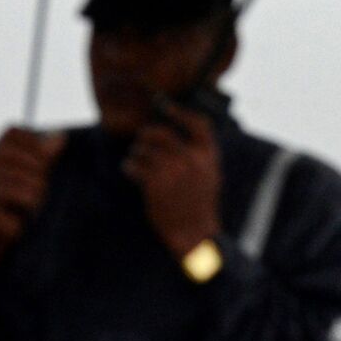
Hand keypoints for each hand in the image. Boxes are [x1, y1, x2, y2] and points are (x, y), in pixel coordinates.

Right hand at [0, 127, 67, 261]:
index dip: (34, 142)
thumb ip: (46, 155)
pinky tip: (27, 213)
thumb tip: (60, 136)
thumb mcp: (36, 175)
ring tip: (37, 202)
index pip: (12, 132)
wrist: (3, 235)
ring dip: (37, 192)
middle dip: (39, 170)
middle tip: (42, 187)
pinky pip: (17, 194)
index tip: (45, 159)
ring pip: (23, 176)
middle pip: (21, 154)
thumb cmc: (22, 202)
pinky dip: (30, 205)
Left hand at [123, 103, 222, 257]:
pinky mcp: (154, 183)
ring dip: (137, 152)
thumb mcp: (209, 175)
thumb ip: (199, 155)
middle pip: (163, 133)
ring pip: (145, 149)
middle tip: (142, 139)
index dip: (181, 113)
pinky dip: (130, 166)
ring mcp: (173, 170)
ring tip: (137, 159)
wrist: (193, 231)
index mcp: (208, 156)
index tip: (167, 108)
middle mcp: (192, 160)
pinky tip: (130, 170)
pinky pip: (135, 165)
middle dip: (148, 134)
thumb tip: (177, 133)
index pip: (198, 124)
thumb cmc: (199, 203)